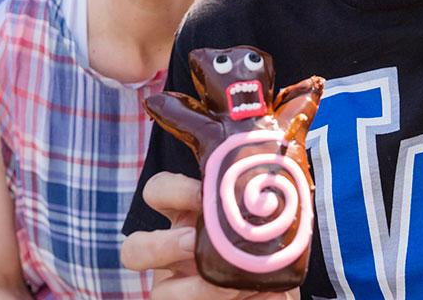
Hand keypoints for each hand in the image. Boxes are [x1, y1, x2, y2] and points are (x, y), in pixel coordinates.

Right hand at [121, 172, 298, 299]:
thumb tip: (287, 139)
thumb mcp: (268, 213)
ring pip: (160, 294)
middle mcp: (174, 252)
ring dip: (194, 290)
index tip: (204, 191)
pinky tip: (256, 295)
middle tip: (194, 241)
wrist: (281, 284)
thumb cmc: (271, 242)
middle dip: (161, 244)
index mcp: (187, 216)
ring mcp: (181, 286)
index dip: (172, 191)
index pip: (158, 193)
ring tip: (232, 287)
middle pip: (134, 247)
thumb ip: (266, 188)